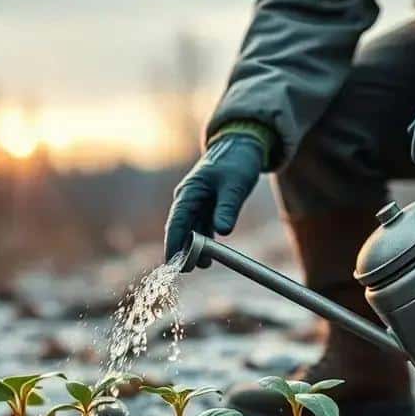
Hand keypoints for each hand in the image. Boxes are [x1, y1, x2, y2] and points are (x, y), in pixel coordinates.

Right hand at [164, 134, 263, 264]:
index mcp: (189, 192)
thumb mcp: (235, 184)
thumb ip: (228, 207)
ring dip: (195, 248)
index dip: (172, 243)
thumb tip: (222, 231)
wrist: (243, 146)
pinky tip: (210, 255)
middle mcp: (189, 199)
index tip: (171, 263)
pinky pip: (203, 228)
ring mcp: (197, 203)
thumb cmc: (237, 161)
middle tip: (189, 269)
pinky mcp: (208, 206)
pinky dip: (205, 241)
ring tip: (203, 265)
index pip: (176, 222)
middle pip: (181, 229)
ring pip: (192, 230)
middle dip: (182, 250)